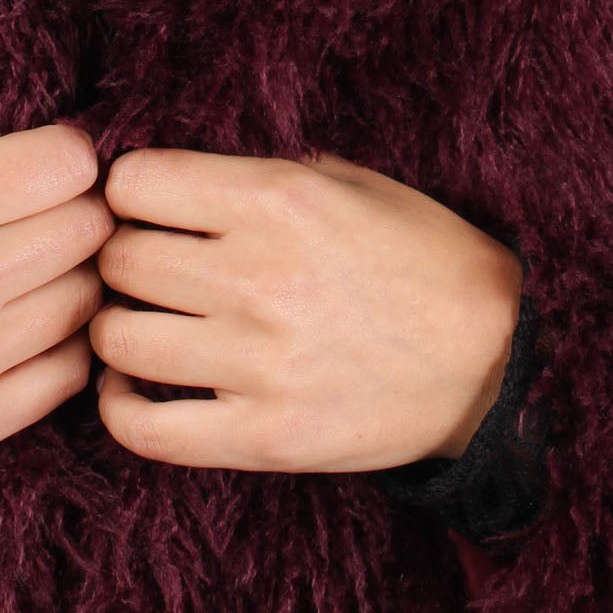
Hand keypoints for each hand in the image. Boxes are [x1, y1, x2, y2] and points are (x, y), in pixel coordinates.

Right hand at [0, 112, 110, 457]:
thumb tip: (59, 126)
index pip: (70, 163)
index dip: (65, 154)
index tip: (45, 163)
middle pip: (89, 228)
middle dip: (76, 210)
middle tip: (40, 215)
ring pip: (88, 298)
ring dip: (69, 277)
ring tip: (27, 269)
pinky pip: (71, 373)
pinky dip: (59, 344)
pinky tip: (21, 323)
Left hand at [88, 147, 521, 473]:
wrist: (496, 363)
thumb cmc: (424, 260)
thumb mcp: (352, 184)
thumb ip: (258, 175)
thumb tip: (168, 179)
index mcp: (279, 200)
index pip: (133, 182)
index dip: (128, 192)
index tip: (145, 207)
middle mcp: (260, 276)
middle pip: (118, 260)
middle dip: (121, 258)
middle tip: (146, 268)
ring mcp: (258, 363)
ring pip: (116, 339)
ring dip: (118, 328)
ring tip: (143, 323)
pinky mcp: (263, 438)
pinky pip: (142, 427)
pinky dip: (118, 405)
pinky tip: (134, 385)